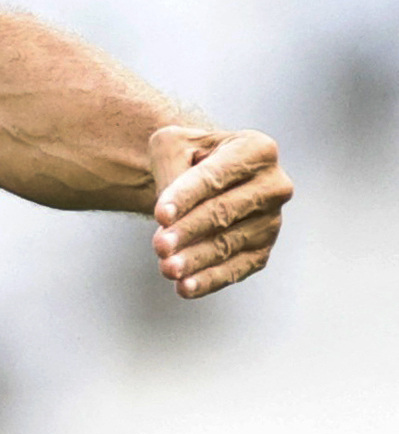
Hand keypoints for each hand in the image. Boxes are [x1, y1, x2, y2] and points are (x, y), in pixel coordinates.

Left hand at [148, 126, 292, 298]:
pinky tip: (186, 287)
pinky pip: (238, 267)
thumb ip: (170, 170)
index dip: (186, 197)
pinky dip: (211, 279)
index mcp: (256, 149)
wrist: (202, 177)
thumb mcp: (172, 146)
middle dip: (190, 231)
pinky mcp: (264, 249)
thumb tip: (169, 217)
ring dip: (196, 259)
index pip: (215, 176)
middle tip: (160, 247)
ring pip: (229, 243)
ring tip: (167, 268)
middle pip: (225, 212)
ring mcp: (272, 220)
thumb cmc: (186, 156)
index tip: (160, 216)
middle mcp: (274, 184)